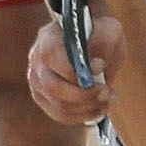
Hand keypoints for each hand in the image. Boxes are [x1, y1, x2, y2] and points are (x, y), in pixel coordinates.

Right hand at [28, 11, 118, 126]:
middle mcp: (37, 61)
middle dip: (84, 96)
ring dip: (87, 109)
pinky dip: (81, 116)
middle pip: (53, 89)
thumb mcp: (109, 29)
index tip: (102, 71)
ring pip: (58, 106)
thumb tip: (95, 67)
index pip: (56, 62)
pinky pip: (59, 114)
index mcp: (48, 39)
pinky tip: (97, 109)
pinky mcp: (43, 97)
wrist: (87, 37)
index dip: (80, 74)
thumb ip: (104, 44)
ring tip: (107, 101)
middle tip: (106, 93)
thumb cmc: (98, 32)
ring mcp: (36, 81)